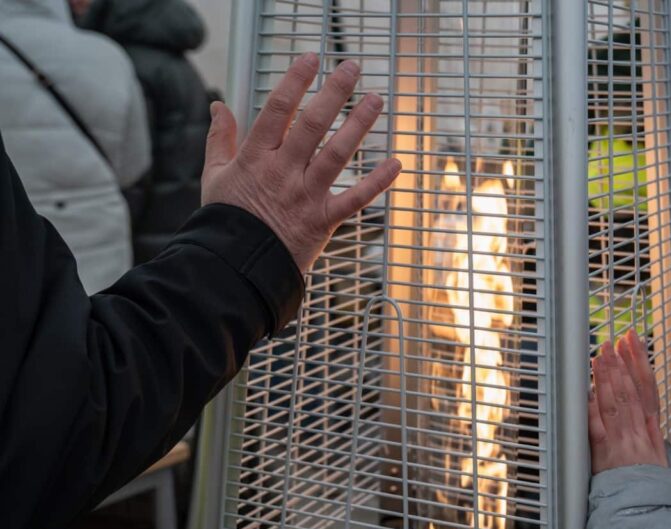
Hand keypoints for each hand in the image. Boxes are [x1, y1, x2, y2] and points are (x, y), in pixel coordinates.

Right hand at [201, 54, 401, 272]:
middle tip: (352, 68)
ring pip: (336, 154)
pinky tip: (396, 164)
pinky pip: (355, 199)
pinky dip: (378, 183)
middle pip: (311, 125)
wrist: (237, 268)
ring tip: (376, 101)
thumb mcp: (214, 177)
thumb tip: (218, 106)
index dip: (295, 81)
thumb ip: (219, 140)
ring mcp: (305, 196)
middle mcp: (283, 173)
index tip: (311, 58)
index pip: (277, 110)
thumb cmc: (227, 221)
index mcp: (255, 159)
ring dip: (358, 125)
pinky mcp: (323, 221)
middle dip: (334, 93)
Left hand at [587, 330, 667, 473]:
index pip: (647, 388)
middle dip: (621, 363)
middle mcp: (638, 433)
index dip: (640, 363)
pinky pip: (597, 428)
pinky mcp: (605, 457)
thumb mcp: (658, 456)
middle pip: (630, 391)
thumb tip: (644, 409)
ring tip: (601, 355)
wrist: (648, 514)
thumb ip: (650, 431)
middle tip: (613, 341)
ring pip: (615, 403)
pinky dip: (592, 408)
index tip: (634, 343)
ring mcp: (621, 444)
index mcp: (651, 431)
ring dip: (607, 377)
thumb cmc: (650, 487)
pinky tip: (588, 391)